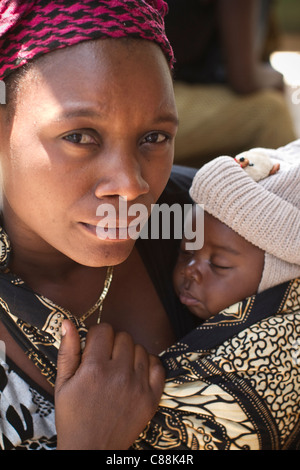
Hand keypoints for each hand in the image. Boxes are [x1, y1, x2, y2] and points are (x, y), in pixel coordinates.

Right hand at [55, 320, 164, 449]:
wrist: (92, 449)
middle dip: (113, 343)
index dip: (97, 335)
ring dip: (129, 354)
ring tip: (119, 369)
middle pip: (123, 336)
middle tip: (105, 359)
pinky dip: (148, 365)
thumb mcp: (62, 384)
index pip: (104, 330)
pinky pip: (157, 365)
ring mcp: (138, 385)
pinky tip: (136, 374)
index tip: (94, 346)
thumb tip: (67, 322)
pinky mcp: (151, 397)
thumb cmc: (73, 417)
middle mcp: (119, 374)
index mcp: (94, 369)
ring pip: (140, 348)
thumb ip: (67, 351)